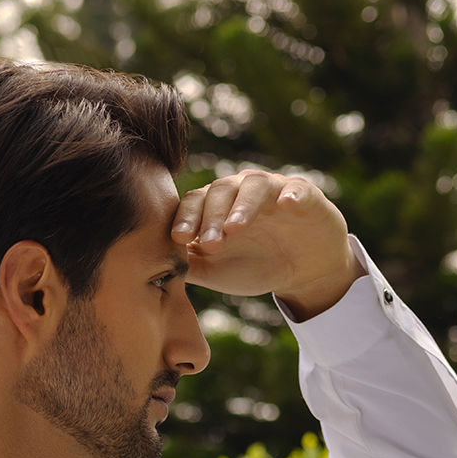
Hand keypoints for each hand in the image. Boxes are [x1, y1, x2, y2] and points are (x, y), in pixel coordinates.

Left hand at [171, 169, 365, 317]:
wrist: (301, 269)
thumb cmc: (253, 265)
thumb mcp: (217, 271)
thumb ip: (189, 265)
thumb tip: (153, 267)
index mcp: (216, 207)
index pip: (195, 203)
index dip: (185, 218)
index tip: (178, 239)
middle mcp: (240, 192)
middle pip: (220, 191)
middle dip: (211, 217)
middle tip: (209, 244)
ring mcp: (272, 191)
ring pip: (253, 186)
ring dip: (242, 206)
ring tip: (235, 229)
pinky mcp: (303, 196)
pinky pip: (296, 189)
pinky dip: (290, 195)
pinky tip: (285, 206)